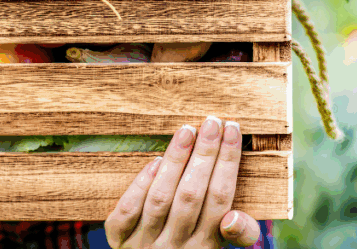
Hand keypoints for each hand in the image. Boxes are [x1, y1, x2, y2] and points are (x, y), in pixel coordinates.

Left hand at [104, 117, 260, 247]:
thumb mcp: (217, 246)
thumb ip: (238, 233)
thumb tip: (235, 217)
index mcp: (206, 247)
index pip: (220, 198)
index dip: (227, 162)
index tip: (232, 129)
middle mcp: (175, 247)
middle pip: (192, 195)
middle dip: (205, 155)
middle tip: (212, 121)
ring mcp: (144, 244)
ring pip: (161, 199)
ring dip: (175, 162)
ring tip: (187, 131)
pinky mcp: (119, 239)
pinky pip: (128, 211)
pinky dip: (140, 185)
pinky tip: (155, 162)